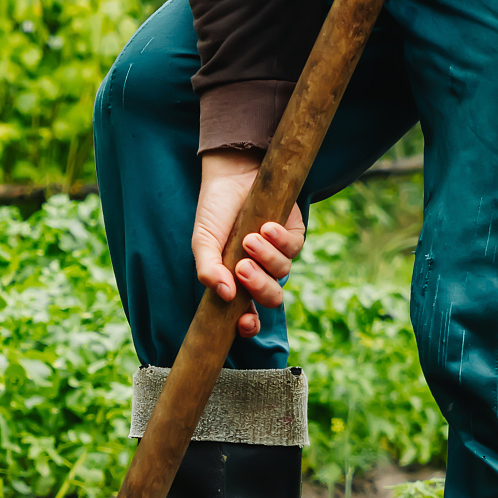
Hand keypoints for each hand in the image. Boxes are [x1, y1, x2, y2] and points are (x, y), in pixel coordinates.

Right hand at [191, 148, 306, 339]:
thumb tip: (225, 296)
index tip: (244, 321)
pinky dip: (280, 241)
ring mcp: (278, 254)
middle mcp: (260, 271)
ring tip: (249, 238)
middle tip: (242, 268)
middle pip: (271, 298)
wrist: (232, 173)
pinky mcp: (293, 234)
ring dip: (266, 258)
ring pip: (282, 272)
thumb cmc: (215, 210)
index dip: (249, 325)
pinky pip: (294, 248)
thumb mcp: (203, 242)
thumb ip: (208, 270)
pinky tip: (266, 227)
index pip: (247, 313)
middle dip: (259, 288)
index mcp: (236, 281)